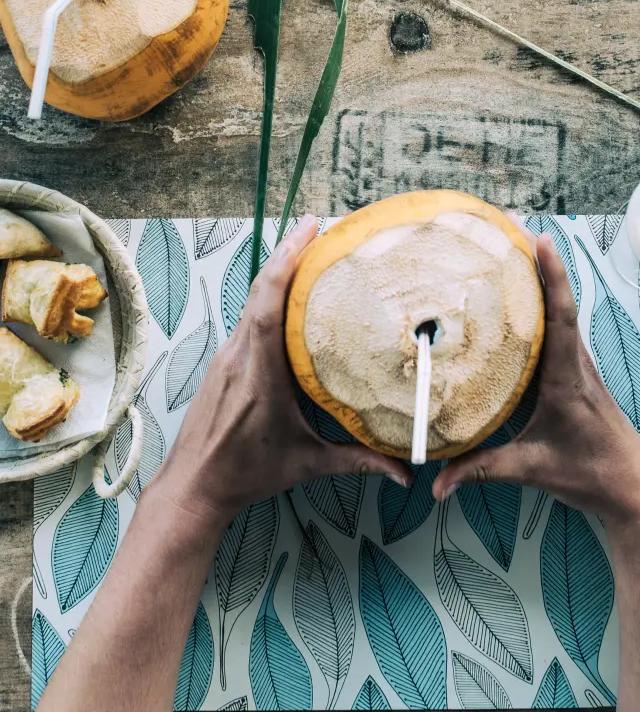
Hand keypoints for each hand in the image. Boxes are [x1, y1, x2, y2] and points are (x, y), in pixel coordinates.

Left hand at [157, 215, 410, 526]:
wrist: (192, 485)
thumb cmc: (246, 473)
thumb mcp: (306, 465)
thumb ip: (357, 462)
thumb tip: (404, 473)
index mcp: (259, 374)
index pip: (268, 306)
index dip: (285, 264)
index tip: (308, 233)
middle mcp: (239, 355)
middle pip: (260, 290)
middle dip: (287, 253)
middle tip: (316, 226)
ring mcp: (227, 356)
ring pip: (251, 301)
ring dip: (276, 272)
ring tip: (308, 250)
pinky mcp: (223, 362)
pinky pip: (247, 317)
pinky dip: (267, 296)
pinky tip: (288, 293)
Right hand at [433, 233, 639, 531]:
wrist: (631, 484)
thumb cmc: (589, 474)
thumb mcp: (533, 471)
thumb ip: (483, 472)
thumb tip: (437, 483)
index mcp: (567, 379)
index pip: (561, 318)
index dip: (552, 278)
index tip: (538, 241)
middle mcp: (575, 362)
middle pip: (558, 299)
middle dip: (536, 259)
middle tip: (507, 225)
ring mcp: (576, 364)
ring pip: (559, 309)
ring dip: (539, 275)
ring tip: (508, 246)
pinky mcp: (573, 370)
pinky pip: (557, 325)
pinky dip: (541, 299)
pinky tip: (518, 293)